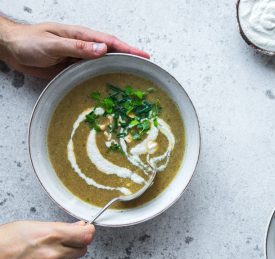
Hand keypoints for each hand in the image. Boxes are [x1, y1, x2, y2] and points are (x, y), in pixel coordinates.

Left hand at [0, 17, 149, 78]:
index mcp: (81, 36)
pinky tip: (108, 88)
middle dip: (128, 60)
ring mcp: (79, 59)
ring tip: (131, 82)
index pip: (110, 42)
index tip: (144, 56)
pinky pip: (91, 75)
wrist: (13, 50)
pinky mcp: (73, 69)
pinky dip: (102, 80)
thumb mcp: (54, 44)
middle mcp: (83, 47)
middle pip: (111, 53)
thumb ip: (77, 47)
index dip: (129, 49)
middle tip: (144, 71)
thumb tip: (102, 49)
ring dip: (116, 72)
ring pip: (103, 65)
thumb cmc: (30, 42)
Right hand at [0, 221, 94, 258]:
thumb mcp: (34, 226)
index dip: (87, 232)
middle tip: (61, 244)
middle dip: (75, 246)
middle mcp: (53, 255)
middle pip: (82, 251)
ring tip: (50, 257)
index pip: (86, 235)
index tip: (86, 232)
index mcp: (52, 235)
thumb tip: (81, 227)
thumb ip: (61, 228)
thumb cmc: (5, 240)